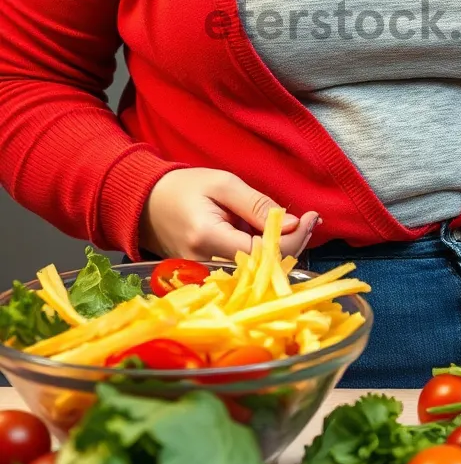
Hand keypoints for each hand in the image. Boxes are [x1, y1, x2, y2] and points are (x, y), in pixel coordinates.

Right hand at [138, 168, 320, 260]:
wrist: (143, 204)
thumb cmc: (181, 188)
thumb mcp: (222, 184)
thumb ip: (256, 205)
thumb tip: (292, 224)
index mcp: (208, 238)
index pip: (263, 252)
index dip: (293, 237)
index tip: (313, 216)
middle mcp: (205, 266)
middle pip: (263, 267)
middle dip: (293, 243)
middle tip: (311, 218)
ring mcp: (204, 278)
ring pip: (257, 272)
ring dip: (280, 249)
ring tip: (296, 224)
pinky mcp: (206, 279)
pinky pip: (244, 272)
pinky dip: (263, 255)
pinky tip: (273, 236)